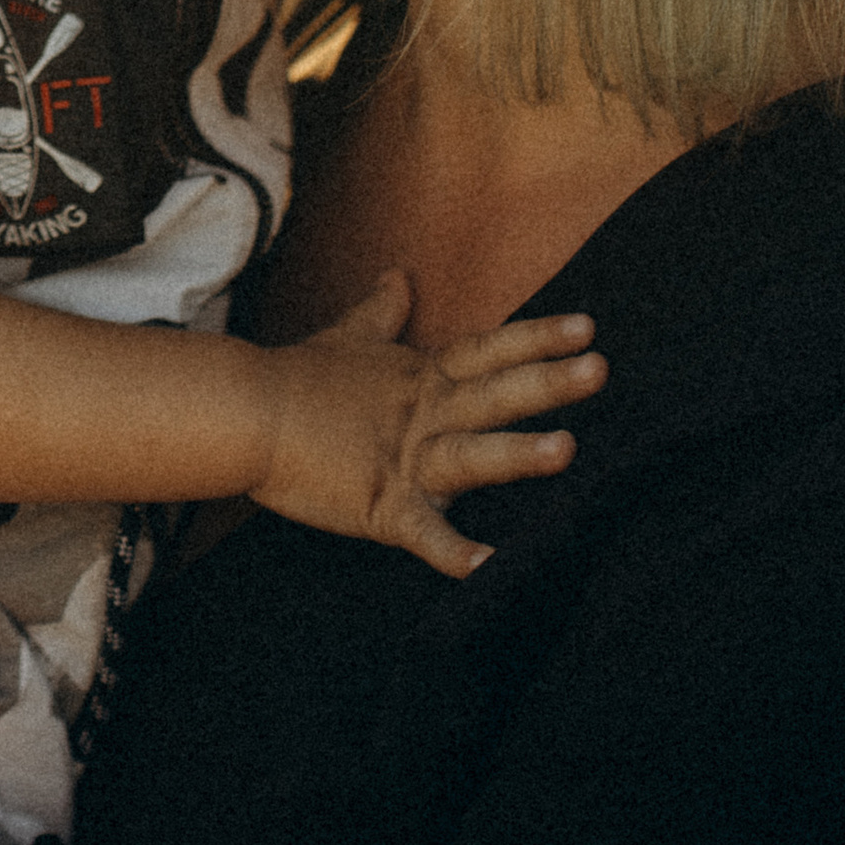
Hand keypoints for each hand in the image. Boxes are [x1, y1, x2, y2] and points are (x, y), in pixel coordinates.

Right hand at [251, 273, 606, 579]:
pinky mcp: (381, 506)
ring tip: (567, 451)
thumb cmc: (297, 379)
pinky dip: (456, 553)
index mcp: (422, 377)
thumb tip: (399, 275)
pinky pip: (425, 535)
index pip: (487, 351)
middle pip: (493, 395)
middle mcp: (424, 414)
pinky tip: (492, 568)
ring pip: (469, 456)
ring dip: (517, 455)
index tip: (588, 327)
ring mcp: (404, 461)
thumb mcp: (349, 338)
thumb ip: (383, 312)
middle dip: (546, 383)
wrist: (243, 415)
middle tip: (600, 369)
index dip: (535, 338)